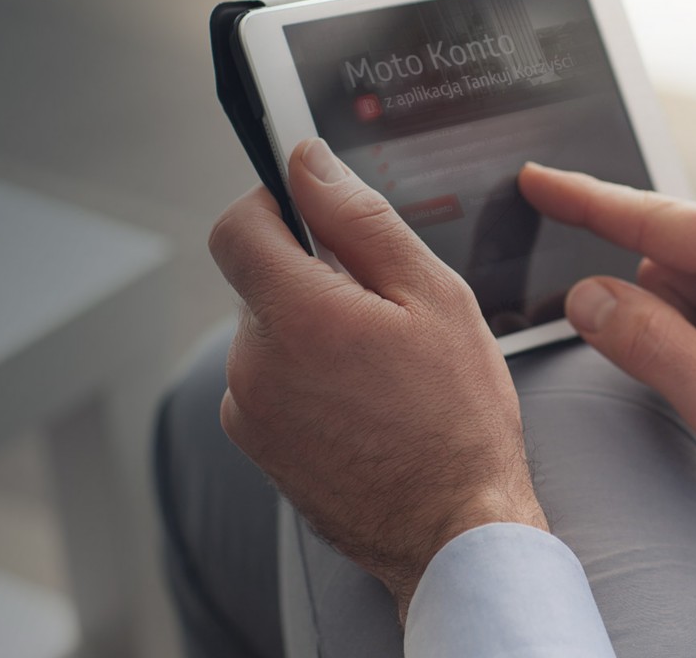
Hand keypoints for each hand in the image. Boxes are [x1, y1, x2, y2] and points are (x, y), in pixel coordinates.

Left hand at [209, 139, 546, 620]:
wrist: (453, 531)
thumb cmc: (458, 418)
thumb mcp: (433, 297)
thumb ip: (360, 221)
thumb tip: (308, 163)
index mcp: (297, 317)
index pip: (237, 227)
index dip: (272, 205)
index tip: (312, 213)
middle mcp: (254, 365)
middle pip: (261, 282)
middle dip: (314, 278)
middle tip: (386, 313)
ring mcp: (249, 412)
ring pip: (270, 334)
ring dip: (313, 332)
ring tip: (382, 371)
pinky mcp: (258, 447)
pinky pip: (270, 383)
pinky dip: (307, 378)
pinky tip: (365, 405)